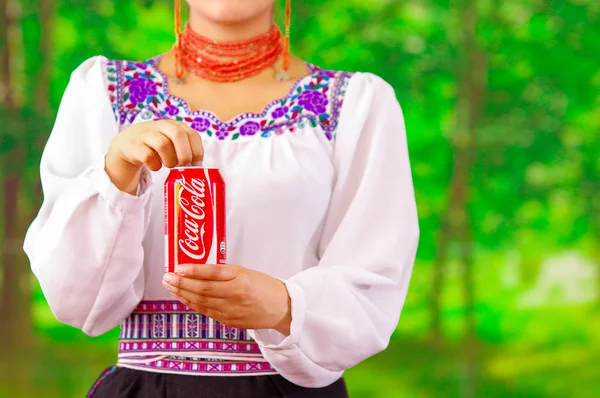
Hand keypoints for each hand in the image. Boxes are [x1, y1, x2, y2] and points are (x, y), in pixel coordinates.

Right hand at [105, 120, 203, 194]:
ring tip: (168, 165)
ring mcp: (146, 134)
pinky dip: (154, 165)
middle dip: (184, 154)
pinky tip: (155, 166)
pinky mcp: (134, 145)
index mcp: (174, 126)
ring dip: (169, 160)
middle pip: (178, 135)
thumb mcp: (172, 144)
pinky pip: (147, 155)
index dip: (197, 150)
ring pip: (162, 144)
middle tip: (183, 166)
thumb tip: (199, 169)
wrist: (126, 145)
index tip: (196, 164)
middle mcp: (161, 126)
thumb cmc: (155, 147)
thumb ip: (185, 151)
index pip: (192, 134)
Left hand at [162, 264, 291, 334]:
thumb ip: (224, 272)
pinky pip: (206, 311)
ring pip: (201, 302)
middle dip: (181, 283)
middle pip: (203, 289)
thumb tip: (198, 270)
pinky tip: (183, 298)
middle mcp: (236, 294)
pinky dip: (192, 304)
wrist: (281, 308)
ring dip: (183, 293)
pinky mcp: (229, 321)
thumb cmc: (265, 287)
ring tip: (170, 286)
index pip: (213, 273)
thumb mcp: (246, 272)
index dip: (194, 270)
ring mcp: (231, 310)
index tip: (178, 267)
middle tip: (167, 277)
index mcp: (241, 278)